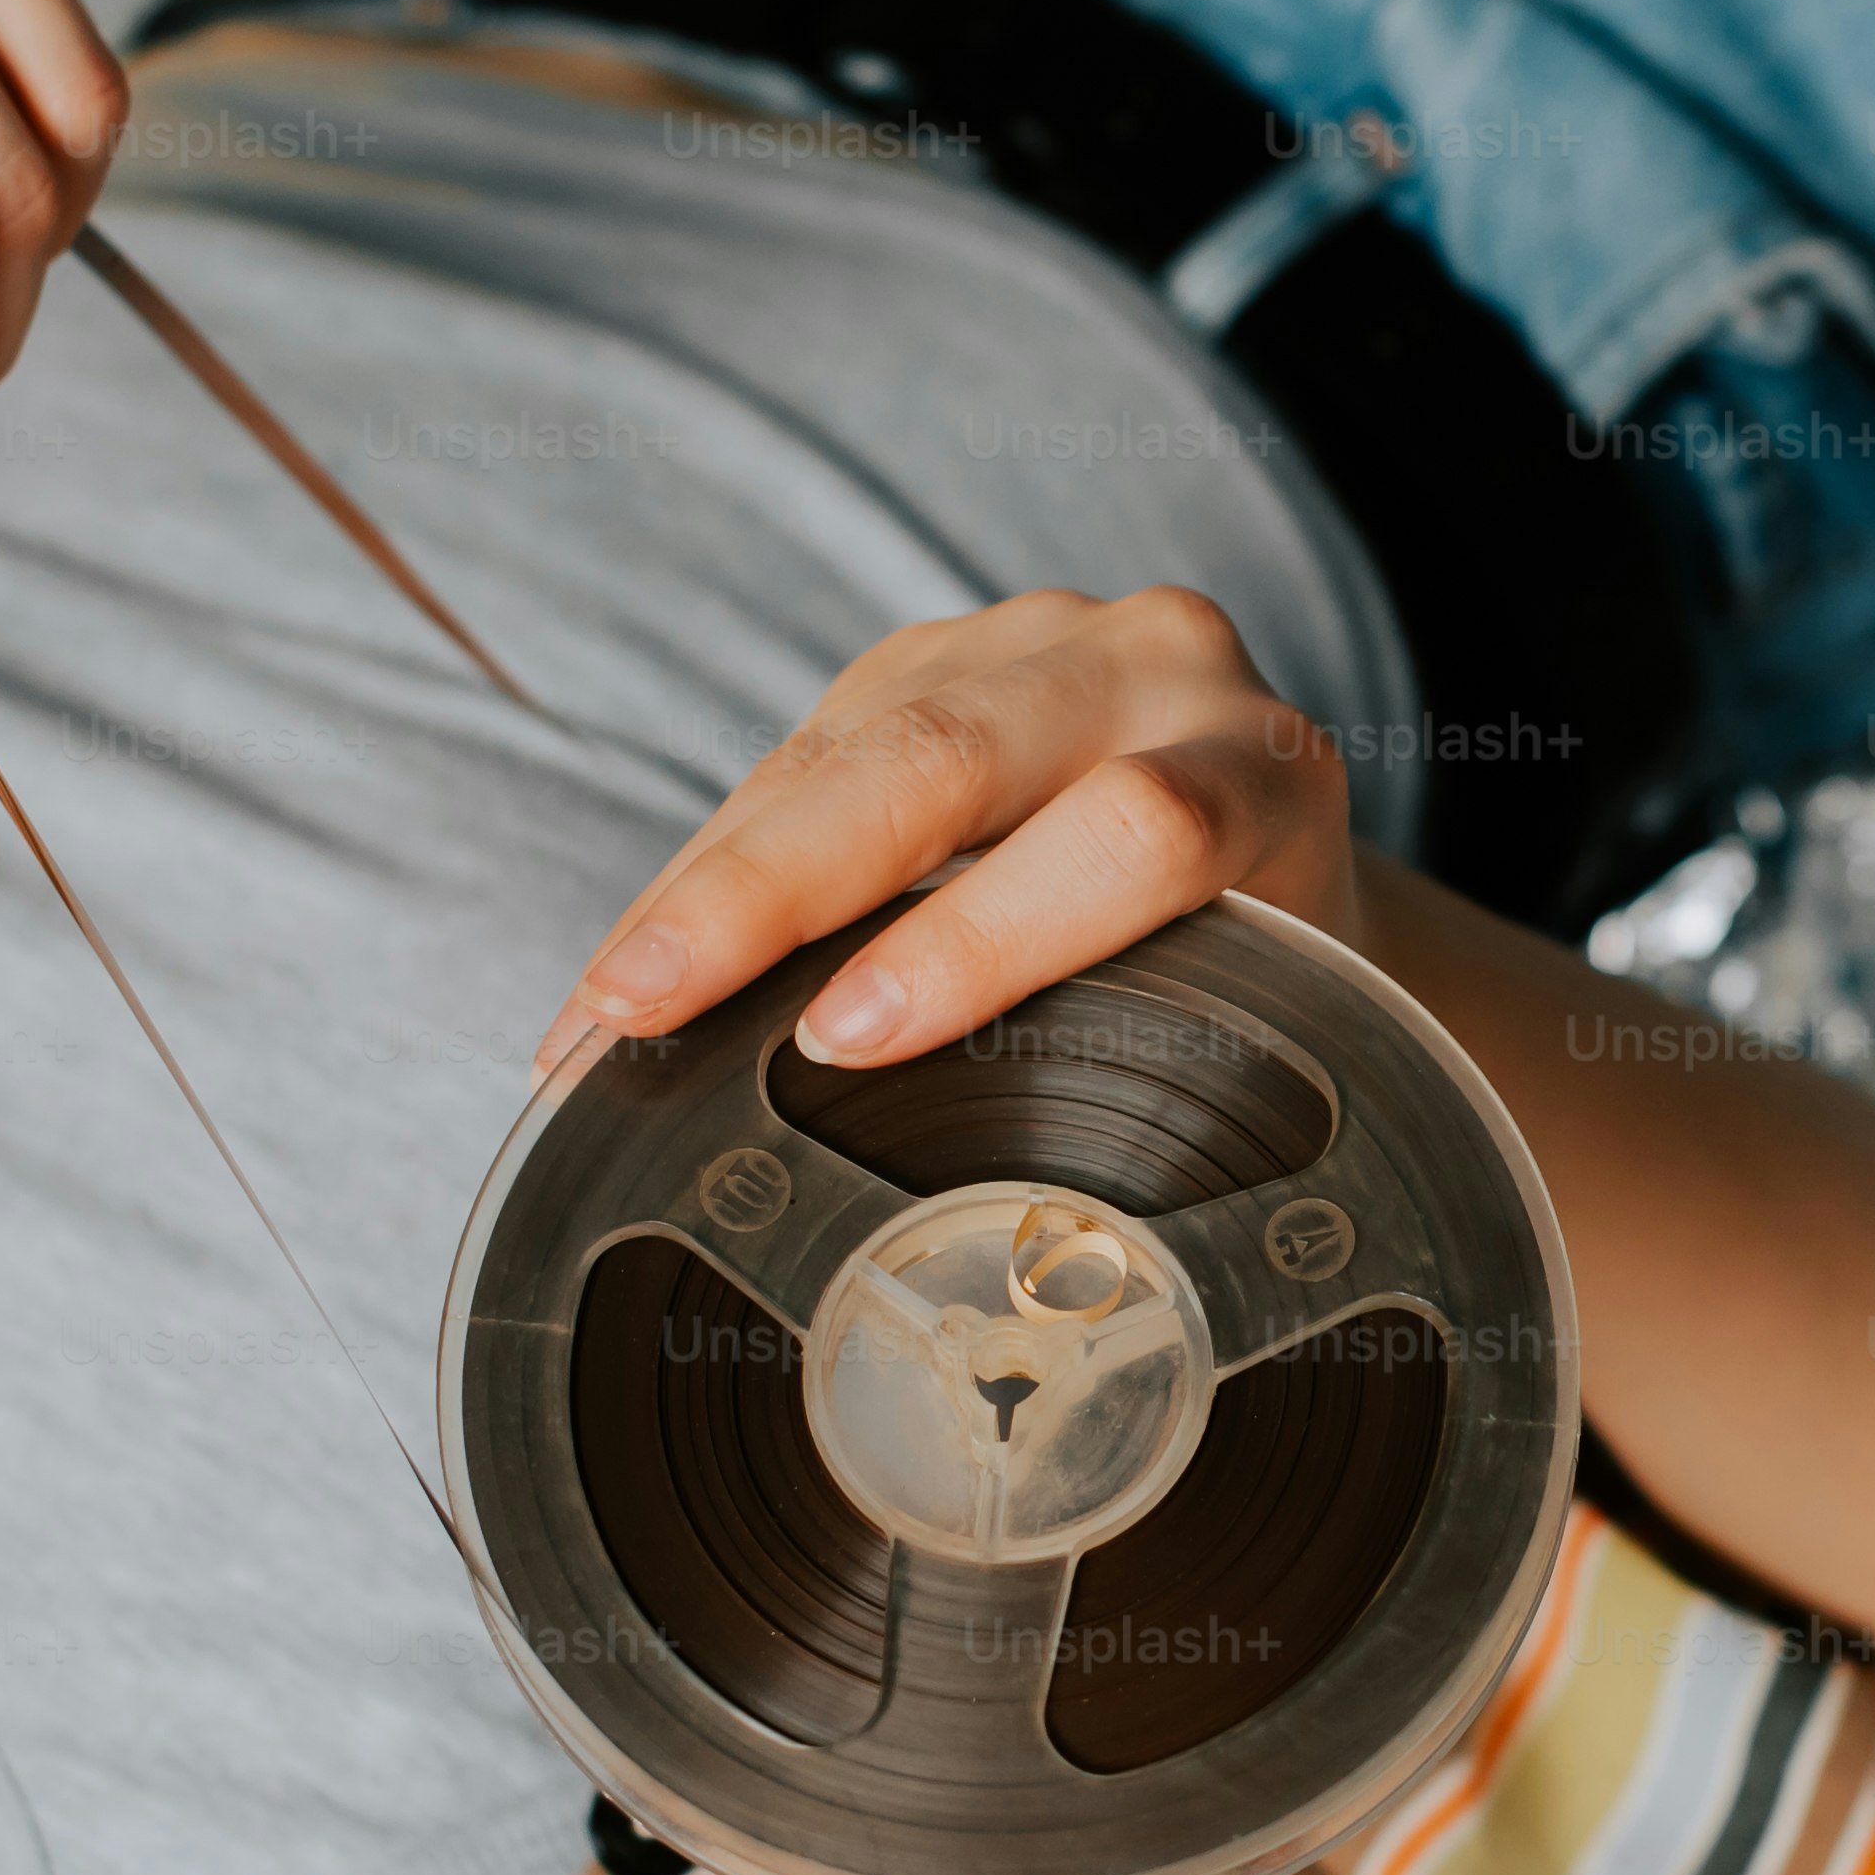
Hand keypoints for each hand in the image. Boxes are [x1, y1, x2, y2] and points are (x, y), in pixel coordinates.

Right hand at [547, 587, 1362, 1071]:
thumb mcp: (1260, 1022)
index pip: (1132, 833)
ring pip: (842, 752)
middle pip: (946, 756)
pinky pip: (795, 757)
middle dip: (770, 892)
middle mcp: (1153, 667)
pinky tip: (625, 972)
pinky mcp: (929, 657)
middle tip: (642, 1009)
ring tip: (594, 1026)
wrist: (1280, 848)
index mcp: (1263, 768)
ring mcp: (1031, 642)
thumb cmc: (1278, 976)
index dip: (985, 937)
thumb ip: (1146, 1067)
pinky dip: (701, 873)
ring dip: (701, 894)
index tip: (849, 1039)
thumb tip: (966, 1232)